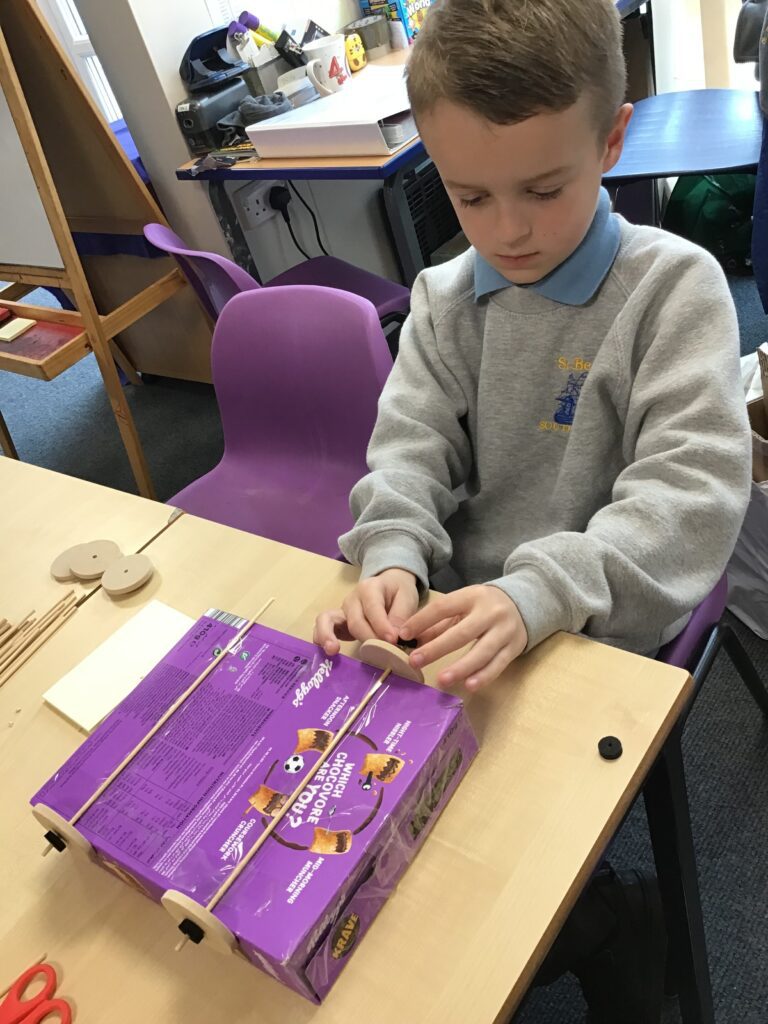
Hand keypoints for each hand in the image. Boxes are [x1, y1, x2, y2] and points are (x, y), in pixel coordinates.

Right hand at [313, 568, 419, 655]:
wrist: (389, 585)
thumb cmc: (397, 592)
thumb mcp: (406, 598)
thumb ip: (401, 616)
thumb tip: (394, 638)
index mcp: (369, 588)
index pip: (372, 609)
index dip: (382, 626)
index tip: (393, 641)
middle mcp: (352, 599)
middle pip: (355, 621)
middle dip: (368, 638)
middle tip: (383, 652)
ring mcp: (342, 610)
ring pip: (329, 621)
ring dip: (328, 635)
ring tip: (333, 650)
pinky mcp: (337, 622)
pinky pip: (323, 627)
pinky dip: (321, 638)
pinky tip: (326, 651)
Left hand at [399, 585, 527, 691]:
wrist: (525, 602)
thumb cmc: (484, 606)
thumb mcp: (463, 605)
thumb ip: (439, 622)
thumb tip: (412, 639)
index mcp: (472, 596)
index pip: (443, 608)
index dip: (422, 621)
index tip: (404, 635)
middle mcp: (490, 612)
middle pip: (462, 633)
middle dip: (437, 649)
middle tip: (414, 661)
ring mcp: (504, 631)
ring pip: (481, 652)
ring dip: (460, 667)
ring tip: (441, 680)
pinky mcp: (514, 647)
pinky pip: (498, 664)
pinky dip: (484, 676)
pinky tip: (469, 685)